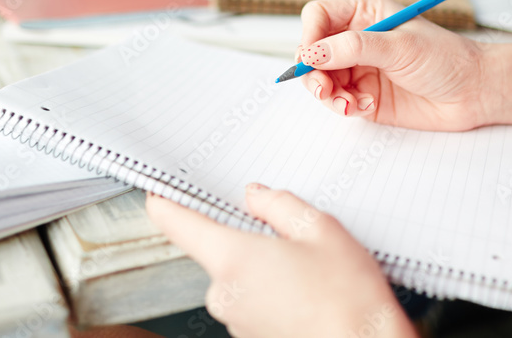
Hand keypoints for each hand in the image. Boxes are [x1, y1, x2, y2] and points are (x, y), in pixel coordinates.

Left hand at [147, 185, 416, 337]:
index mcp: (232, 259)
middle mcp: (223, 294)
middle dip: (247, 238)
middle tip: (288, 234)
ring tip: (310, 272)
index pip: (176, 223)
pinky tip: (309, 294)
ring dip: (265, 269)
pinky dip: (274, 295)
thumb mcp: (320, 229)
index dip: (166, 200)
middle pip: (217, 251)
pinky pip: (253, 304)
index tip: (162, 187)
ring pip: (240, 279)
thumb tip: (255, 195)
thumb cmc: (349, 299)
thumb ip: (279, 205)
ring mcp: (236, 323)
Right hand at [297, 0, 493, 130]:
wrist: (474, 92)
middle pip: (313, 51)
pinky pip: (337, 100)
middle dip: (313, 73)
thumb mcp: (399, 46)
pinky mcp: (363, 94)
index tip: (311, 58)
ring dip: (328, 95)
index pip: (318, 16)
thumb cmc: (445, 58)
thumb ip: (354, 47)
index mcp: (364, 12)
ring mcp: (359, 67)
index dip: (309, 36)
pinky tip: (366, 107)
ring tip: (349, 104)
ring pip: (320, 79)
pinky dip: (344, 107)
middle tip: (324, 90)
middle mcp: (356, 38)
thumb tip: (313, 53)